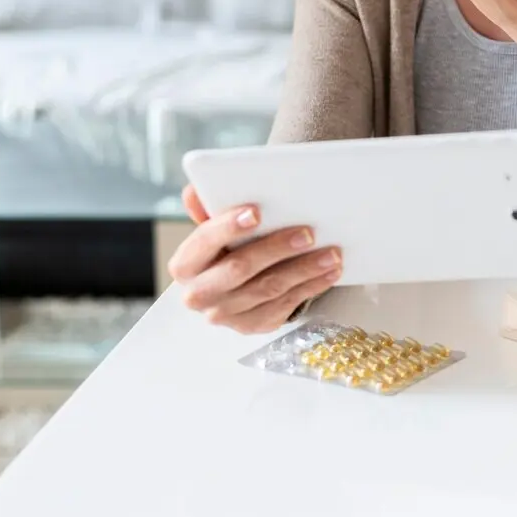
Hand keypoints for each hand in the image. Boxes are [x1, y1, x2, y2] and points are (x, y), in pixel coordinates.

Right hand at [167, 184, 342, 333]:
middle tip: (308, 233)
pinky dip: (312, 286)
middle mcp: (199, 294)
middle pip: (240, 268)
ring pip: (269, 288)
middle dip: (276, 248)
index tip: (255, 213)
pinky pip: (285, 305)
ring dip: (304, 269)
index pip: (204, 242)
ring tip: (331, 253)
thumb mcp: (214, 229)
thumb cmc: (224, 251)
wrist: (229, 289)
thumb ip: (207, 209)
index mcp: (185, 264)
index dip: (228, 227)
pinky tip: (330, 272)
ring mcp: (226, 314)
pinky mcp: (252, 325)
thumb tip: (194, 191)